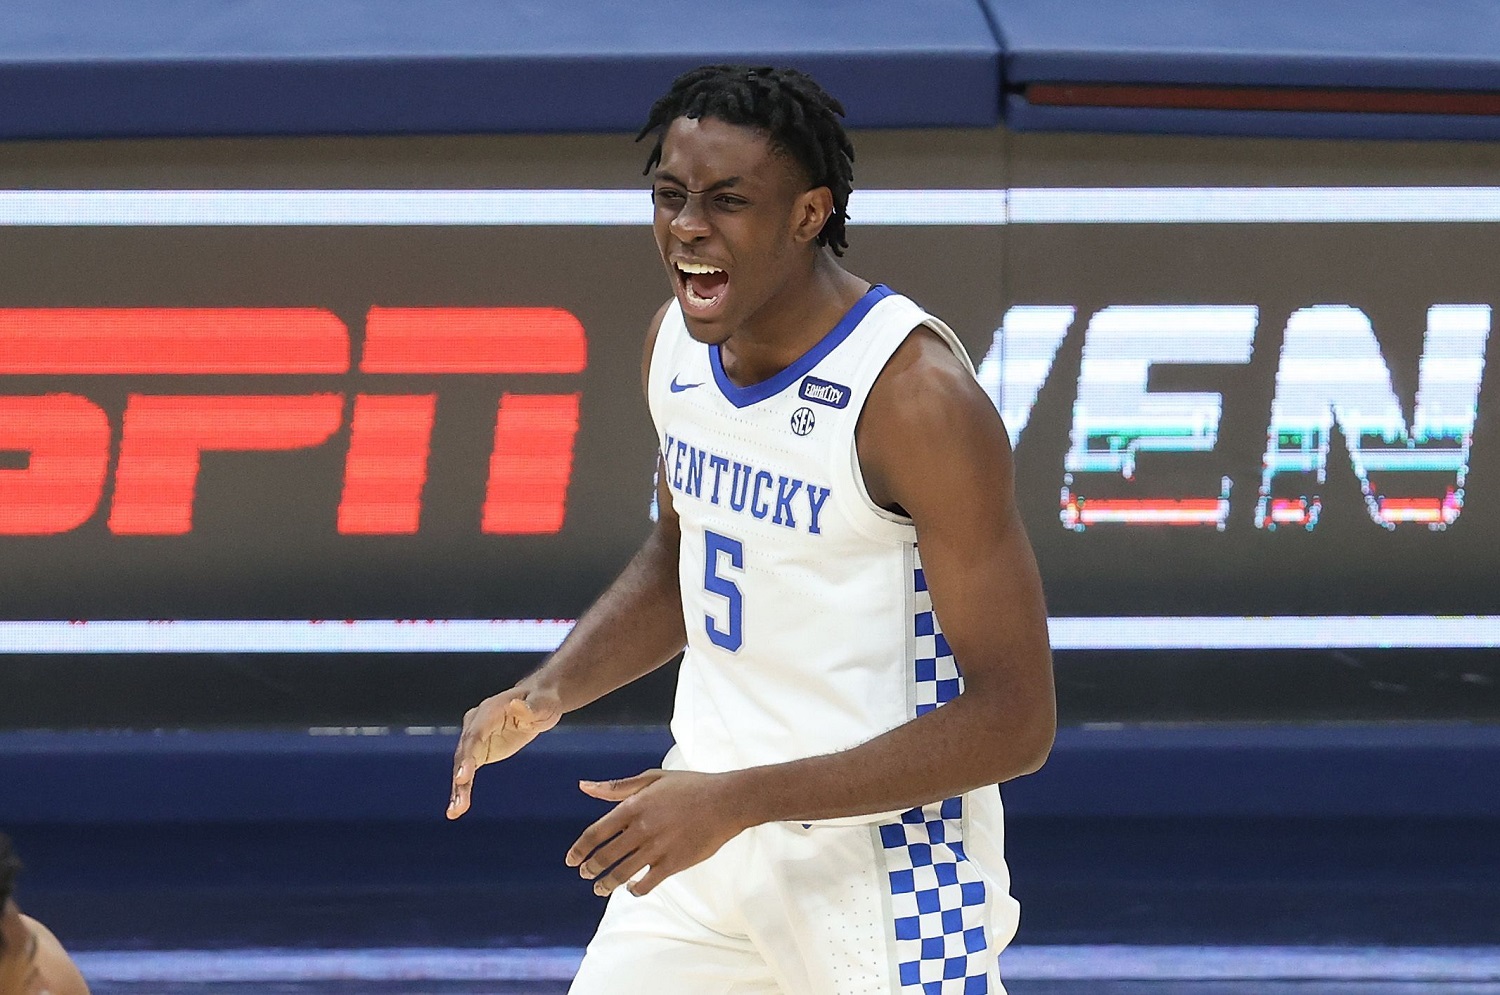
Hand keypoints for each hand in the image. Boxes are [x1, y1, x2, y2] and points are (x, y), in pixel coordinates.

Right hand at [447, 686, 561, 818]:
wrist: (538, 702)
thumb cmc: (542, 700)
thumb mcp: (543, 703)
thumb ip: (531, 707)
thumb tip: (516, 705)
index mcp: (489, 711)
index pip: (475, 734)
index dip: (468, 755)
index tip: (462, 777)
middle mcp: (476, 725)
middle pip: (464, 753)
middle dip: (460, 778)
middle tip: (458, 803)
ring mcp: (475, 739)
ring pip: (462, 766)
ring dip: (458, 789)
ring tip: (454, 812)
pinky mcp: (479, 752)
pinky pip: (468, 773)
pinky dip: (463, 790)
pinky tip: (458, 808)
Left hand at [566, 769, 749, 897]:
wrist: (726, 801)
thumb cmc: (690, 786)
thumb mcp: (652, 779)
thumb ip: (616, 787)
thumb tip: (584, 787)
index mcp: (633, 807)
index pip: (595, 833)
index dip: (579, 849)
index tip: (571, 860)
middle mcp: (641, 829)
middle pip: (605, 856)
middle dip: (590, 869)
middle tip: (585, 874)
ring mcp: (657, 848)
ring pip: (622, 873)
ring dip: (607, 884)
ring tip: (600, 888)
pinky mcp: (673, 864)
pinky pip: (647, 883)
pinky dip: (635, 889)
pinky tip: (632, 889)